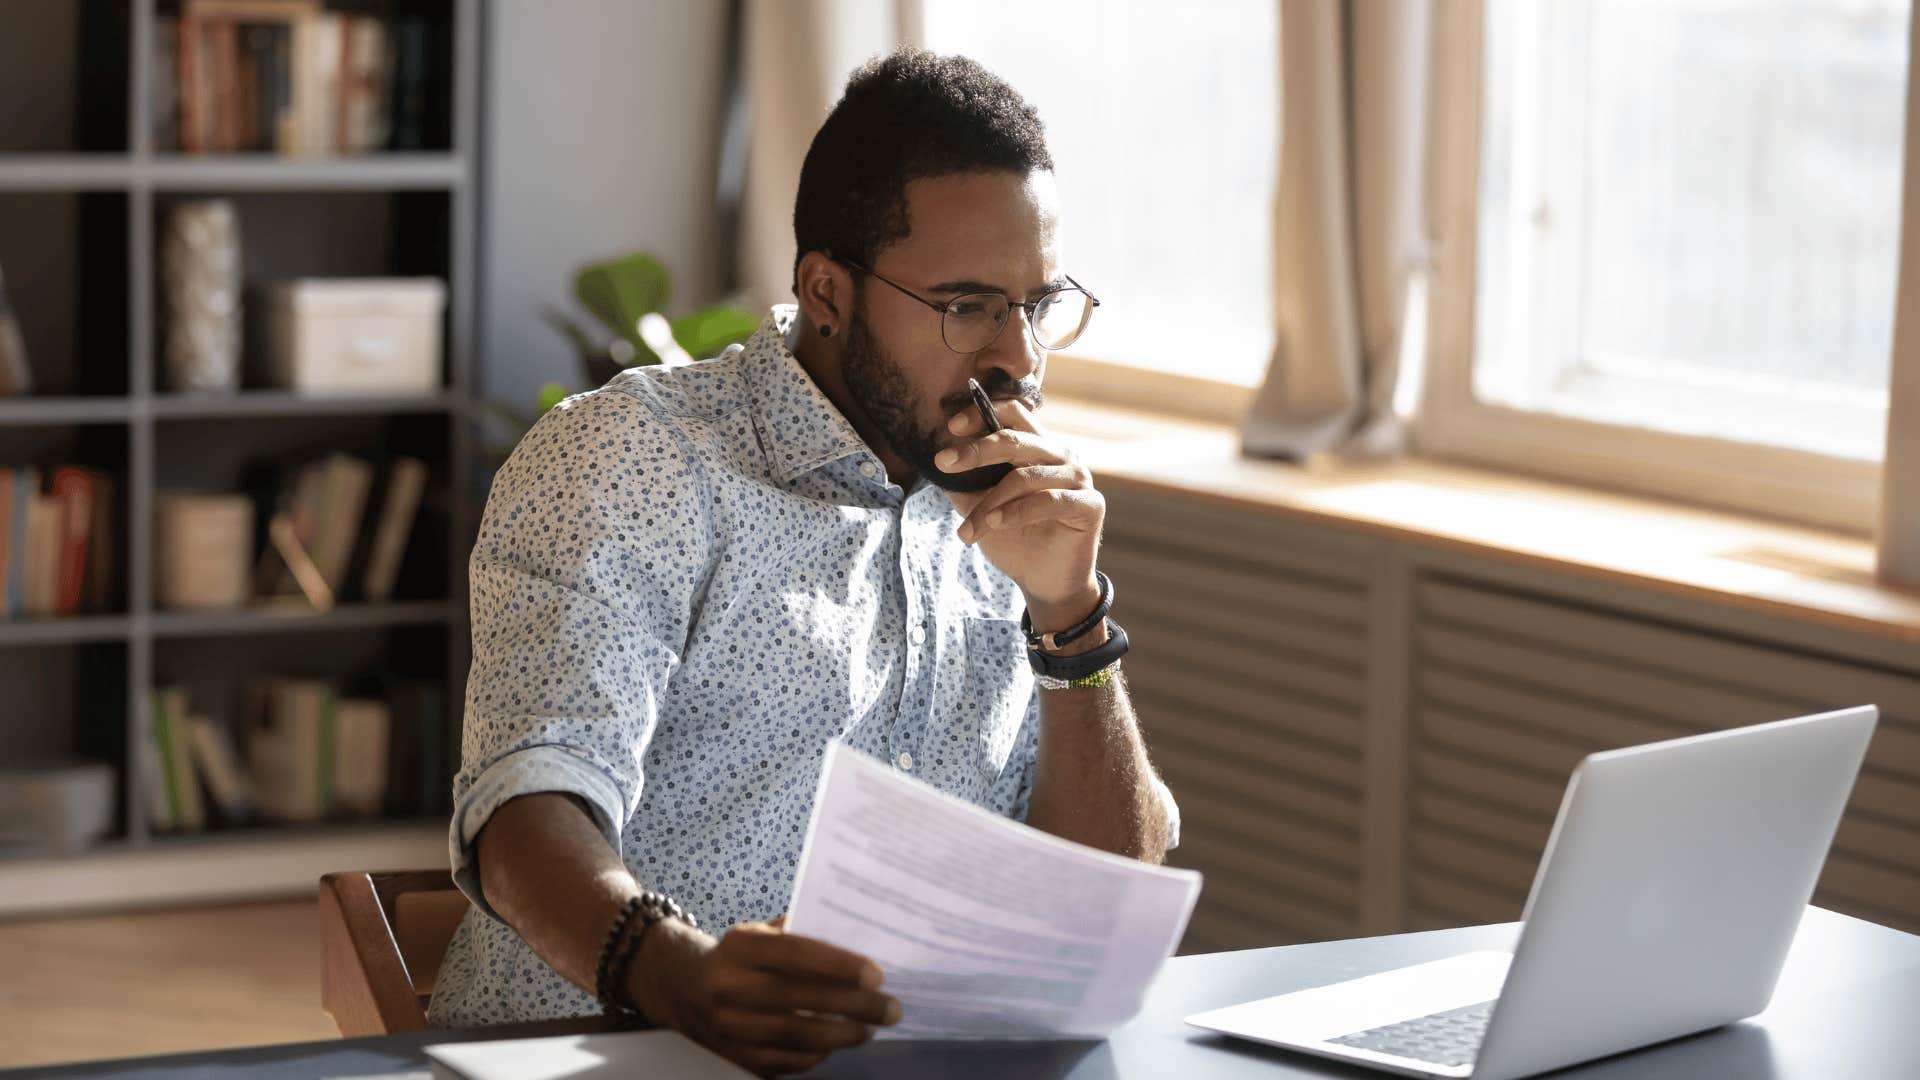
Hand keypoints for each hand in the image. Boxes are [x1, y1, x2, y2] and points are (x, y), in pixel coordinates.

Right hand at [632, 917, 900, 1075]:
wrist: (682, 987)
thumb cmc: (739, 956)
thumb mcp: (759, 933)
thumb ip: (799, 934)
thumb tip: (857, 937)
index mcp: (740, 948)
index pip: (793, 954)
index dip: (836, 964)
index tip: (875, 974)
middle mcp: (729, 987)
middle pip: (798, 1000)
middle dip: (852, 1006)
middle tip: (891, 1008)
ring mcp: (728, 1026)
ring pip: (792, 1036)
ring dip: (840, 1035)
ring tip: (870, 1030)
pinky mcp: (733, 1056)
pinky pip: (782, 1062)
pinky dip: (815, 1056)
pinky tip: (837, 1044)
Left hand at [937, 400, 1103, 630]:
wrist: (1043, 582)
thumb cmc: (1014, 539)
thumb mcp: (979, 507)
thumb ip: (963, 483)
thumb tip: (935, 462)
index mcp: (1037, 448)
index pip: (1013, 414)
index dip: (982, 413)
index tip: (951, 427)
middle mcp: (1060, 455)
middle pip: (1016, 439)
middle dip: (976, 450)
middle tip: (944, 463)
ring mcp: (1078, 478)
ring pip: (1025, 476)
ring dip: (989, 502)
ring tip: (967, 530)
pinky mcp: (1089, 504)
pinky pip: (1048, 501)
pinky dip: (1016, 512)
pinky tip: (994, 523)